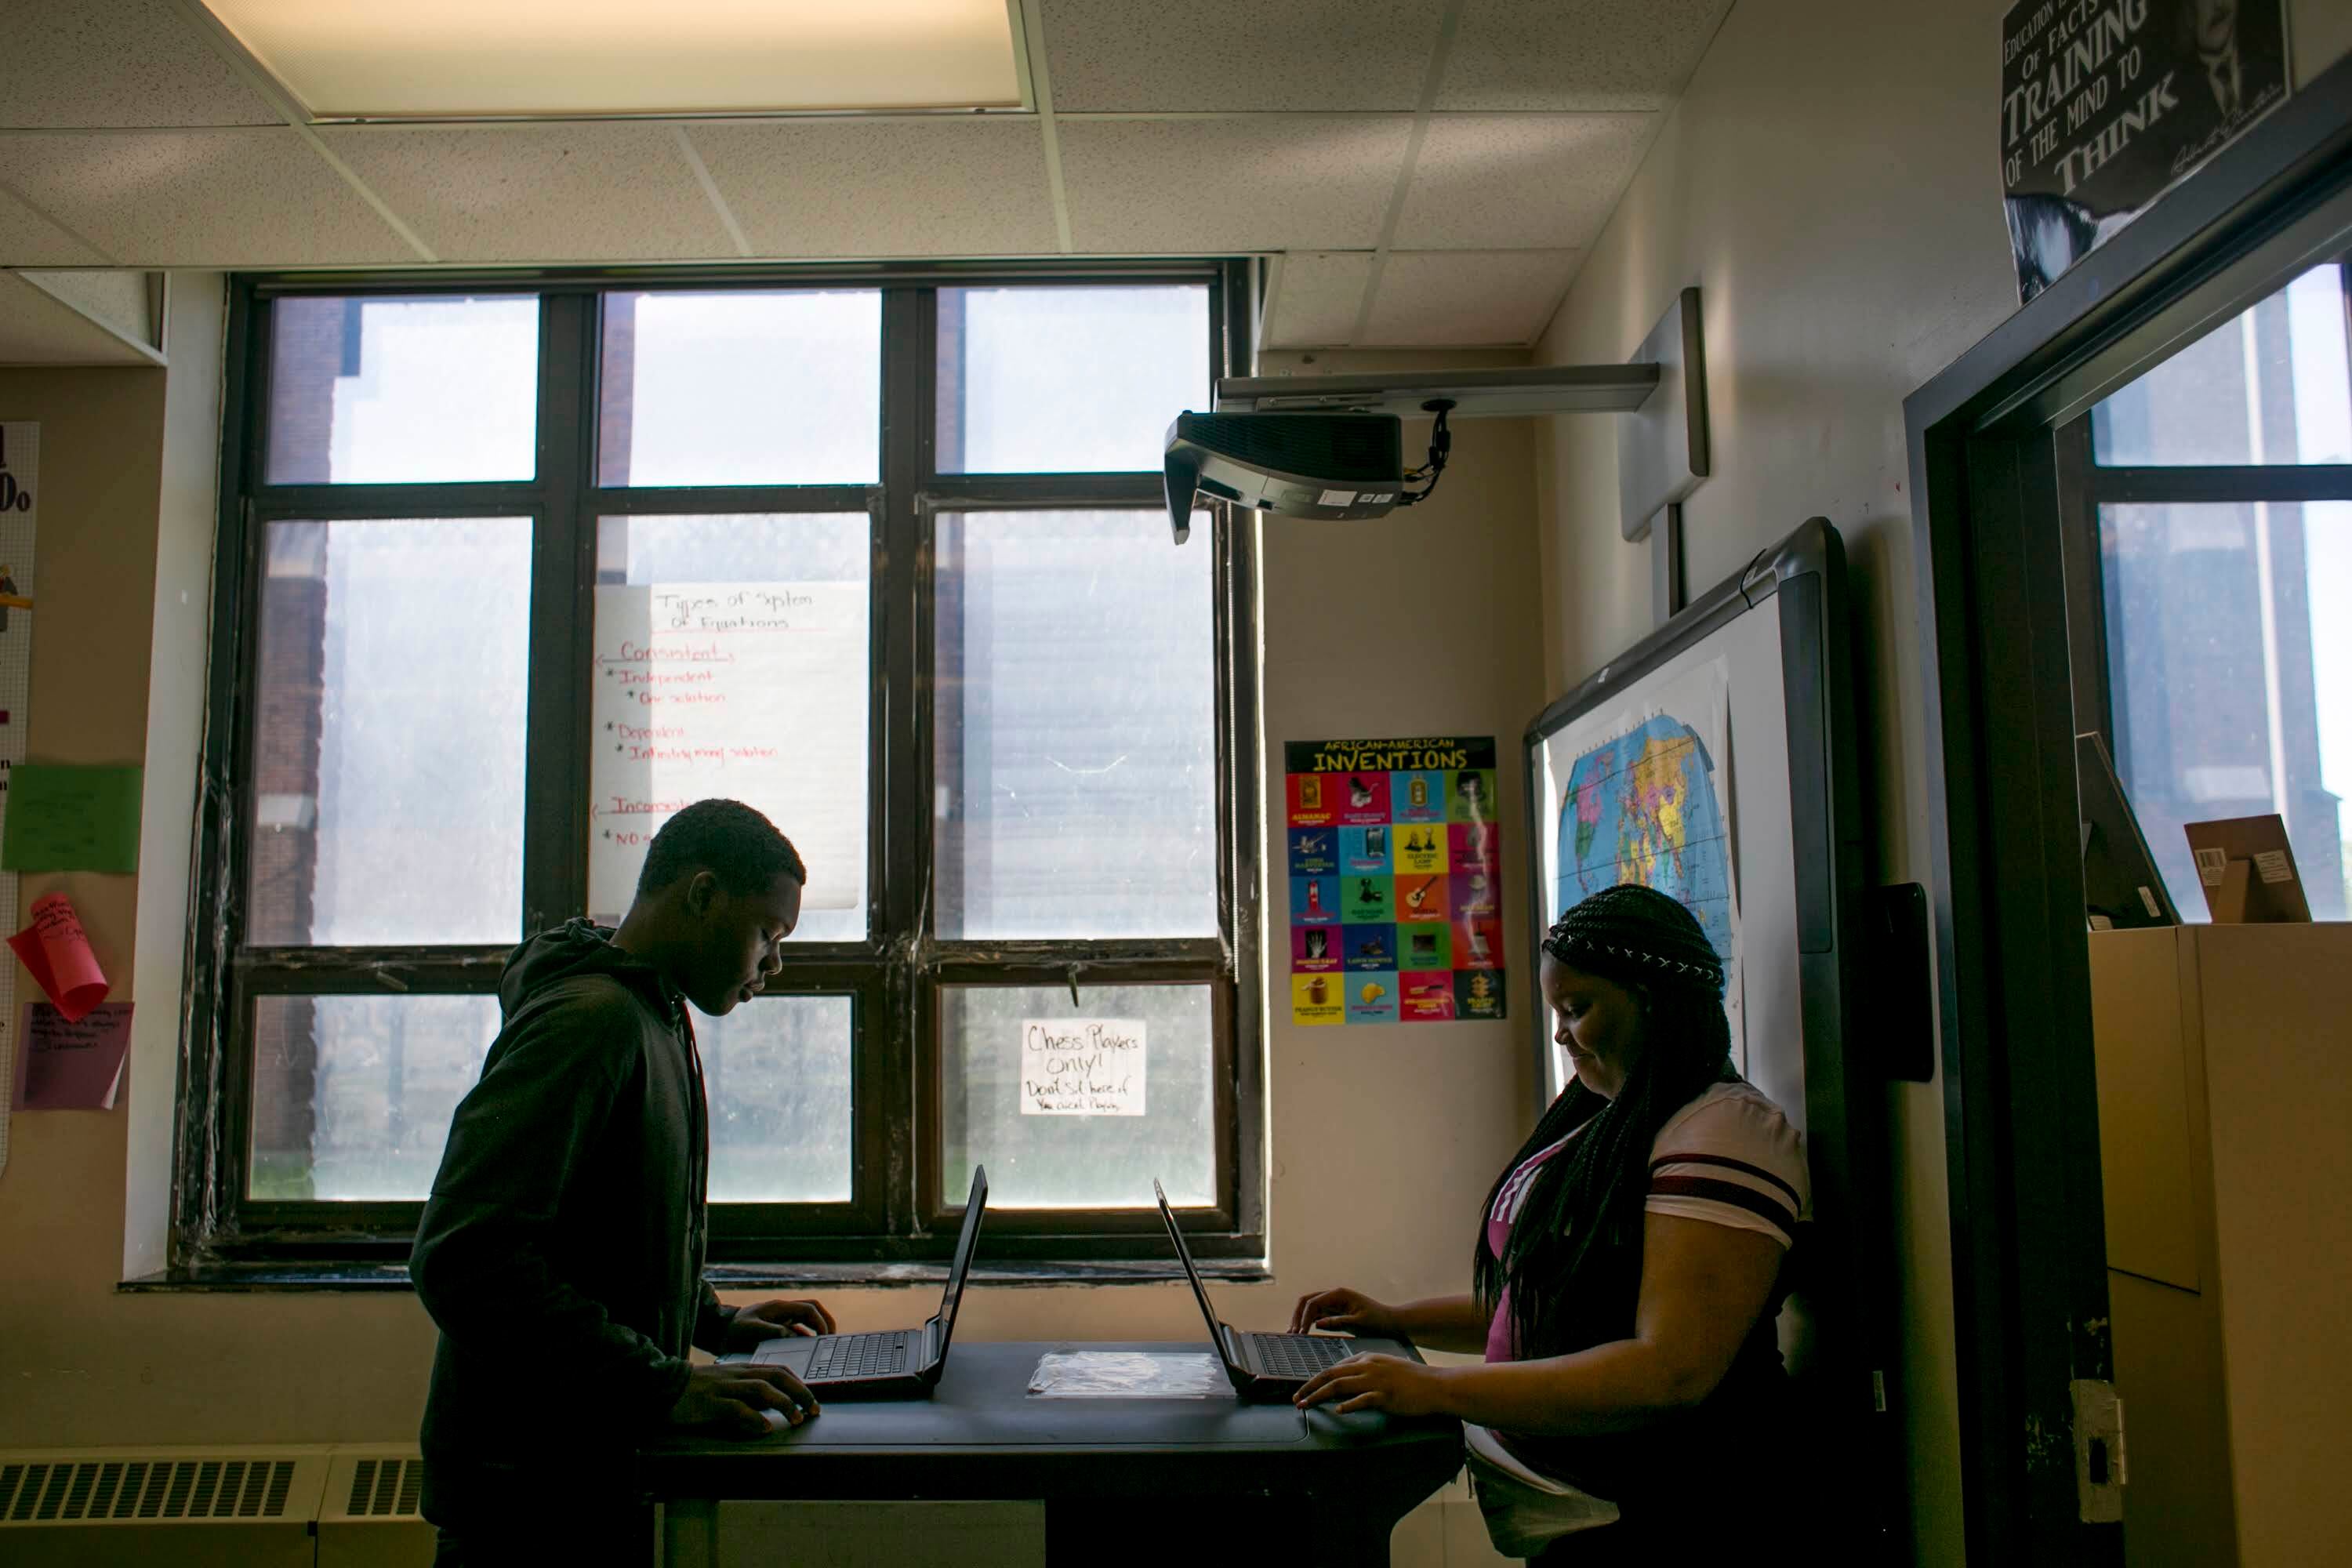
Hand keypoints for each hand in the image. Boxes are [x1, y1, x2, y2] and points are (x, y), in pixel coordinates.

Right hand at [668, 1363, 820, 1437]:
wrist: (664, 1386)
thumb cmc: (699, 1388)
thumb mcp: (728, 1384)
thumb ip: (749, 1391)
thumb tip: (774, 1406)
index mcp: (743, 1369)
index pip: (780, 1369)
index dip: (800, 1384)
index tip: (813, 1400)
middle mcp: (738, 1375)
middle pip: (777, 1376)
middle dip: (800, 1392)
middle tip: (814, 1410)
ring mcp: (724, 1388)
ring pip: (761, 1389)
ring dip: (783, 1404)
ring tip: (797, 1419)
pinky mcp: (710, 1403)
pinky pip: (736, 1408)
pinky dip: (753, 1418)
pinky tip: (764, 1428)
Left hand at [721, 1298, 837, 1352]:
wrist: (719, 1332)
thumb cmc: (733, 1330)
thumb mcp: (749, 1329)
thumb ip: (769, 1330)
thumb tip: (790, 1334)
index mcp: (779, 1308)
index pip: (809, 1308)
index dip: (821, 1321)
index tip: (826, 1337)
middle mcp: (783, 1311)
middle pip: (813, 1310)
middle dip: (825, 1322)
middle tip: (832, 1339)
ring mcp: (781, 1319)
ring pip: (807, 1320)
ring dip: (817, 1329)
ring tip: (823, 1346)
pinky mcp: (778, 1328)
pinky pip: (798, 1330)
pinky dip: (806, 1338)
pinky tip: (807, 1352)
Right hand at [1288, 1286, 1399, 1338]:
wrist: (1391, 1322)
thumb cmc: (1378, 1322)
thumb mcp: (1359, 1324)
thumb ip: (1338, 1323)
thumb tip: (1317, 1324)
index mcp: (1339, 1295)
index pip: (1314, 1303)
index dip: (1304, 1318)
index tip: (1300, 1334)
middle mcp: (1334, 1296)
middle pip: (1307, 1301)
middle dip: (1298, 1316)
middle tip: (1292, 1333)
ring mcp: (1334, 1303)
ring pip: (1310, 1307)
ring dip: (1301, 1318)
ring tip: (1294, 1334)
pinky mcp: (1336, 1311)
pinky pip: (1317, 1313)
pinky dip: (1309, 1321)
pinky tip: (1304, 1332)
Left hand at [1292, 1353, 1452, 1417]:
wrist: (1435, 1385)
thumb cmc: (1412, 1379)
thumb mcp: (1385, 1366)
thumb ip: (1366, 1369)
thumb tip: (1348, 1378)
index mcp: (1367, 1359)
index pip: (1334, 1368)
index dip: (1315, 1379)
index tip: (1304, 1390)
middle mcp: (1368, 1367)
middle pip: (1331, 1375)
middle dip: (1309, 1387)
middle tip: (1296, 1398)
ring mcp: (1376, 1381)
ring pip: (1340, 1385)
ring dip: (1319, 1396)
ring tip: (1306, 1405)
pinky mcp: (1386, 1396)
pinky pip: (1362, 1400)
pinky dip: (1348, 1405)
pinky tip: (1338, 1410)